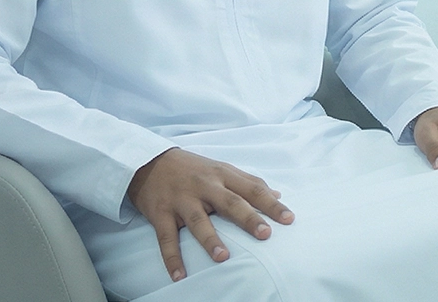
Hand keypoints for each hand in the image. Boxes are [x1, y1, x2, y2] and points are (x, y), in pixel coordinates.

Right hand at [126, 148, 293, 282]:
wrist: (148, 161)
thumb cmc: (193, 168)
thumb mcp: (221, 169)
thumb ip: (249, 181)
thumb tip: (277, 194)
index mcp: (222, 175)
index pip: (252, 189)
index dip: (271, 204)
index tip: (289, 219)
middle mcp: (204, 186)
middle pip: (230, 202)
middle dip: (248, 218)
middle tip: (265, 234)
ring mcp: (181, 200)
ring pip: (198, 220)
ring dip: (210, 239)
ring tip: (223, 257)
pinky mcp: (161, 213)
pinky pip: (166, 238)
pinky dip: (172, 258)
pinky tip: (180, 275)